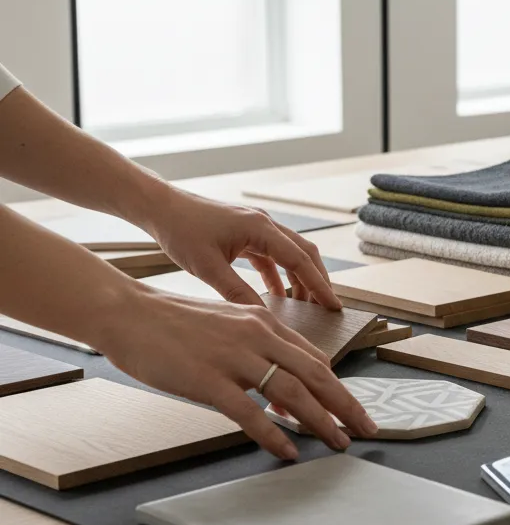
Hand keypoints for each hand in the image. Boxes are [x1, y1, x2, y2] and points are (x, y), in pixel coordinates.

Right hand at [97, 285, 377, 458]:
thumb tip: (281, 390)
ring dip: (321, 421)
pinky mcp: (207, 379)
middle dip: (346, 404)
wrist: (128, 312)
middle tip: (367, 428)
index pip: (313, 358)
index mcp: (262, 323)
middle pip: (315, 374)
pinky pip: (249, 412)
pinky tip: (288, 451)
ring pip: (291, 392)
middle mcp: (256, 337)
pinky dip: (273, 434)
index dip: (338, 386)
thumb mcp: (226, 326)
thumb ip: (257, 351)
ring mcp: (233, 357)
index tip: (353, 407)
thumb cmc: (173, 322)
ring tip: (339, 443)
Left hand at [142, 187, 339, 307]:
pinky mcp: (247, 233)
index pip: (300, 260)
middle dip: (318, 281)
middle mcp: (265, 224)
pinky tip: (278, 294)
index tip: (334, 305)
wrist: (161, 207)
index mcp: (260, 228)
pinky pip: (273, 255)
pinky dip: (280, 275)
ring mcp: (257, 227)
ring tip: (305, 306)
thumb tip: (263, 316)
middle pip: (305, 254)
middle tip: (328, 308)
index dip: (319, 285)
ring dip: (300, 279)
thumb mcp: (208, 268)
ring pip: (291, 254)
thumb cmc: (180, 231)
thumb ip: (237, 292)